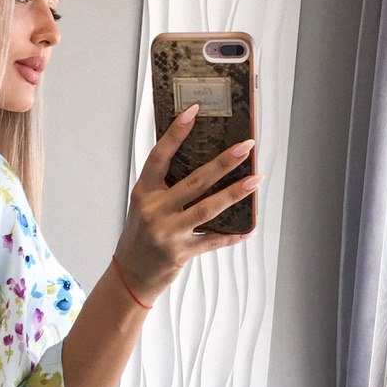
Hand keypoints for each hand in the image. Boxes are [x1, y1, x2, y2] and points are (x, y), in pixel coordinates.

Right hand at [113, 107, 263, 305]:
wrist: (130, 275)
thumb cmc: (141, 235)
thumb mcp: (145, 205)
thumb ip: (166, 186)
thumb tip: (205, 164)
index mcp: (144, 193)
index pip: (160, 156)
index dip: (176, 133)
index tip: (194, 111)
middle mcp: (155, 211)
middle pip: (194, 181)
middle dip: (224, 162)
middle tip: (246, 146)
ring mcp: (168, 233)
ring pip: (207, 208)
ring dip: (235, 193)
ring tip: (255, 179)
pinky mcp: (181, 253)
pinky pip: (213, 240)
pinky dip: (233, 235)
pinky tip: (250, 228)